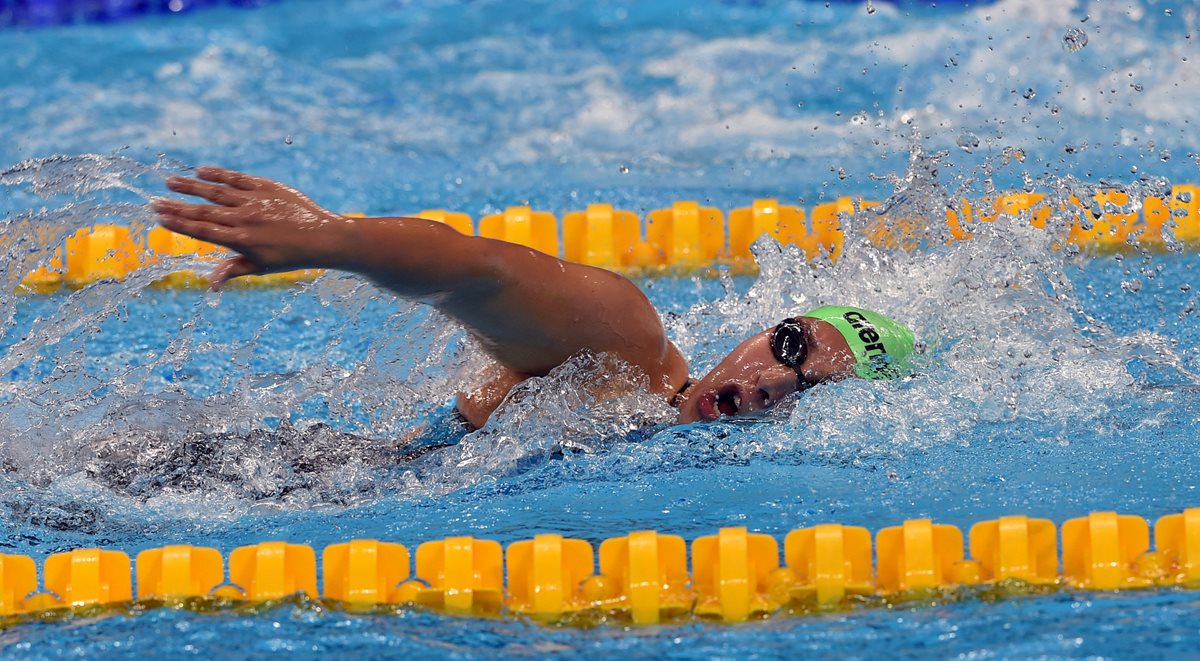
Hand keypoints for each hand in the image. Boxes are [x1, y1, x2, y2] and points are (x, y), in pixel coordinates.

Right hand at [152, 166, 352, 289]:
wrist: (325, 237)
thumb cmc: (291, 256)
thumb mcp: (262, 268)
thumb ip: (233, 270)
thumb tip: (209, 286)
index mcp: (242, 241)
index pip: (203, 231)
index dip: (179, 224)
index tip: (159, 218)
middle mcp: (246, 219)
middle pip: (204, 211)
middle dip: (177, 207)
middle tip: (154, 201)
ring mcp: (256, 201)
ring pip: (217, 191)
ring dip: (191, 186)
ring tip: (170, 182)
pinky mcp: (268, 187)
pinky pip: (238, 178)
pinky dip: (219, 174)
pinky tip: (201, 171)